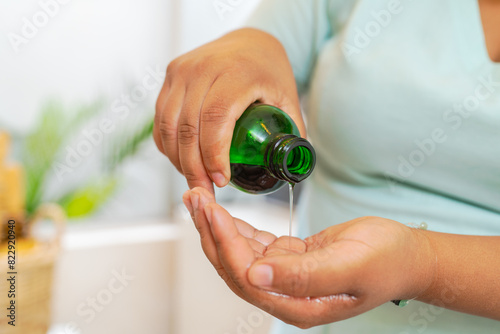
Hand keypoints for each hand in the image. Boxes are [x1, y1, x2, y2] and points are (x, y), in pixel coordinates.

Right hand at [154, 28, 303, 192]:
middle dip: (194, 167)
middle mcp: (204, 67)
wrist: (249, 42)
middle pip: (188, 127)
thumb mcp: (288, 98)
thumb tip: (289, 170)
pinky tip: (184, 159)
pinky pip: (161, 119)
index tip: (222, 180)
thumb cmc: (269, 71)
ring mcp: (183, 70)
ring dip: (179, 160)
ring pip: (169, 126)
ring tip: (196, 179)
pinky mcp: (170, 75)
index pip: (216, 118)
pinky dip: (168, 145)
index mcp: (237, 72)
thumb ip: (292, 132)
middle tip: (207, 190)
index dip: (214, 155)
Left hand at [184, 187, 435, 328]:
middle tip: (194, 197)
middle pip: (234, 266)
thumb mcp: (349, 266)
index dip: (224, 244)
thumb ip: (303, 276)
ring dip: (217, 226)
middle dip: (211, 232)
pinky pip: (254, 243)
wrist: (406, 255)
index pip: (246, 276)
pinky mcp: (290, 258)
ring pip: (239, 253)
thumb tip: (255, 277)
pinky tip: (222, 210)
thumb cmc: (386, 261)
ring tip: (199, 198)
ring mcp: (286, 276)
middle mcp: (286, 294)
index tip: (211, 210)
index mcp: (298, 304)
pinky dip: (236, 225)